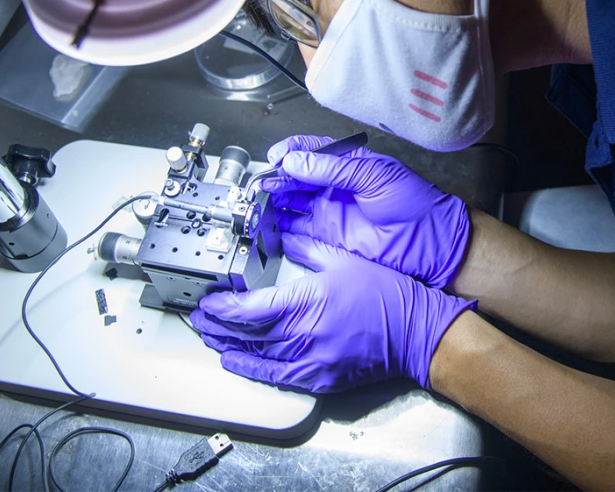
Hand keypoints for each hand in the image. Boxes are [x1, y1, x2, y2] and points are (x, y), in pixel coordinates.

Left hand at [190, 236, 474, 392]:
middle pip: (247, 334)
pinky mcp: (319, 377)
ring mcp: (311, 359)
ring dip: (227, 345)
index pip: (250, 308)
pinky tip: (235, 361)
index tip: (208, 301)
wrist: (415, 332)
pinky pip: (275, 375)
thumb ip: (308, 248)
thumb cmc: (387, 296)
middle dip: (217, 326)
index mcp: (307, 301)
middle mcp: (304, 333)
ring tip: (209, 336)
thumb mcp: (344, 259)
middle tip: (199, 317)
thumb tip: (287, 236)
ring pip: (256, 355)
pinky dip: (250, 368)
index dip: (222, 307)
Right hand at [259, 135, 470, 288]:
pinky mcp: (328, 235)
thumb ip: (333, 169)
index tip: (276, 157)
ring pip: (292, 200)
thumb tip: (297, 162)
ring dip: (274, 199)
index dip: (290, 152)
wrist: (431, 242)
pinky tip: (270, 221)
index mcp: (349, 164)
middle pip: (295, 176)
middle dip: (276, 176)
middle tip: (262, 181)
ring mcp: (330, 210)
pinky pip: (297, 228)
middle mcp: (336, 185)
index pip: (311, 151)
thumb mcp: (374, 176)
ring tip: (260, 199)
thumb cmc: (415, 204)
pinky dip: (281, 225)